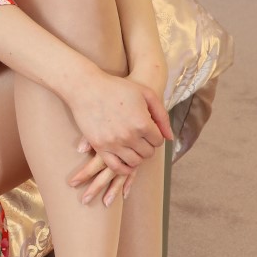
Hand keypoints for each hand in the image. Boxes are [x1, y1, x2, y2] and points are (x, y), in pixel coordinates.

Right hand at [68, 69, 171, 206]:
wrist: (87, 88)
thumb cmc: (117, 87)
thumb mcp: (145, 94)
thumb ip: (162, 116)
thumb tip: (170, 138)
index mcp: (142, 123)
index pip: (158, 141)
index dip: (155, 135)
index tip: (148, 129)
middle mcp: (129, 136)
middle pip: (148, 153)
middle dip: (147, 146)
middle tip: (141, 137)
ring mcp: (114, 143)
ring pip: (135, 162)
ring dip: (137, 156)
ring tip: (132, 145)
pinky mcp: (100, 147)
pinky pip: (116, 167)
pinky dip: (124, 168)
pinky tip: (125, 160)